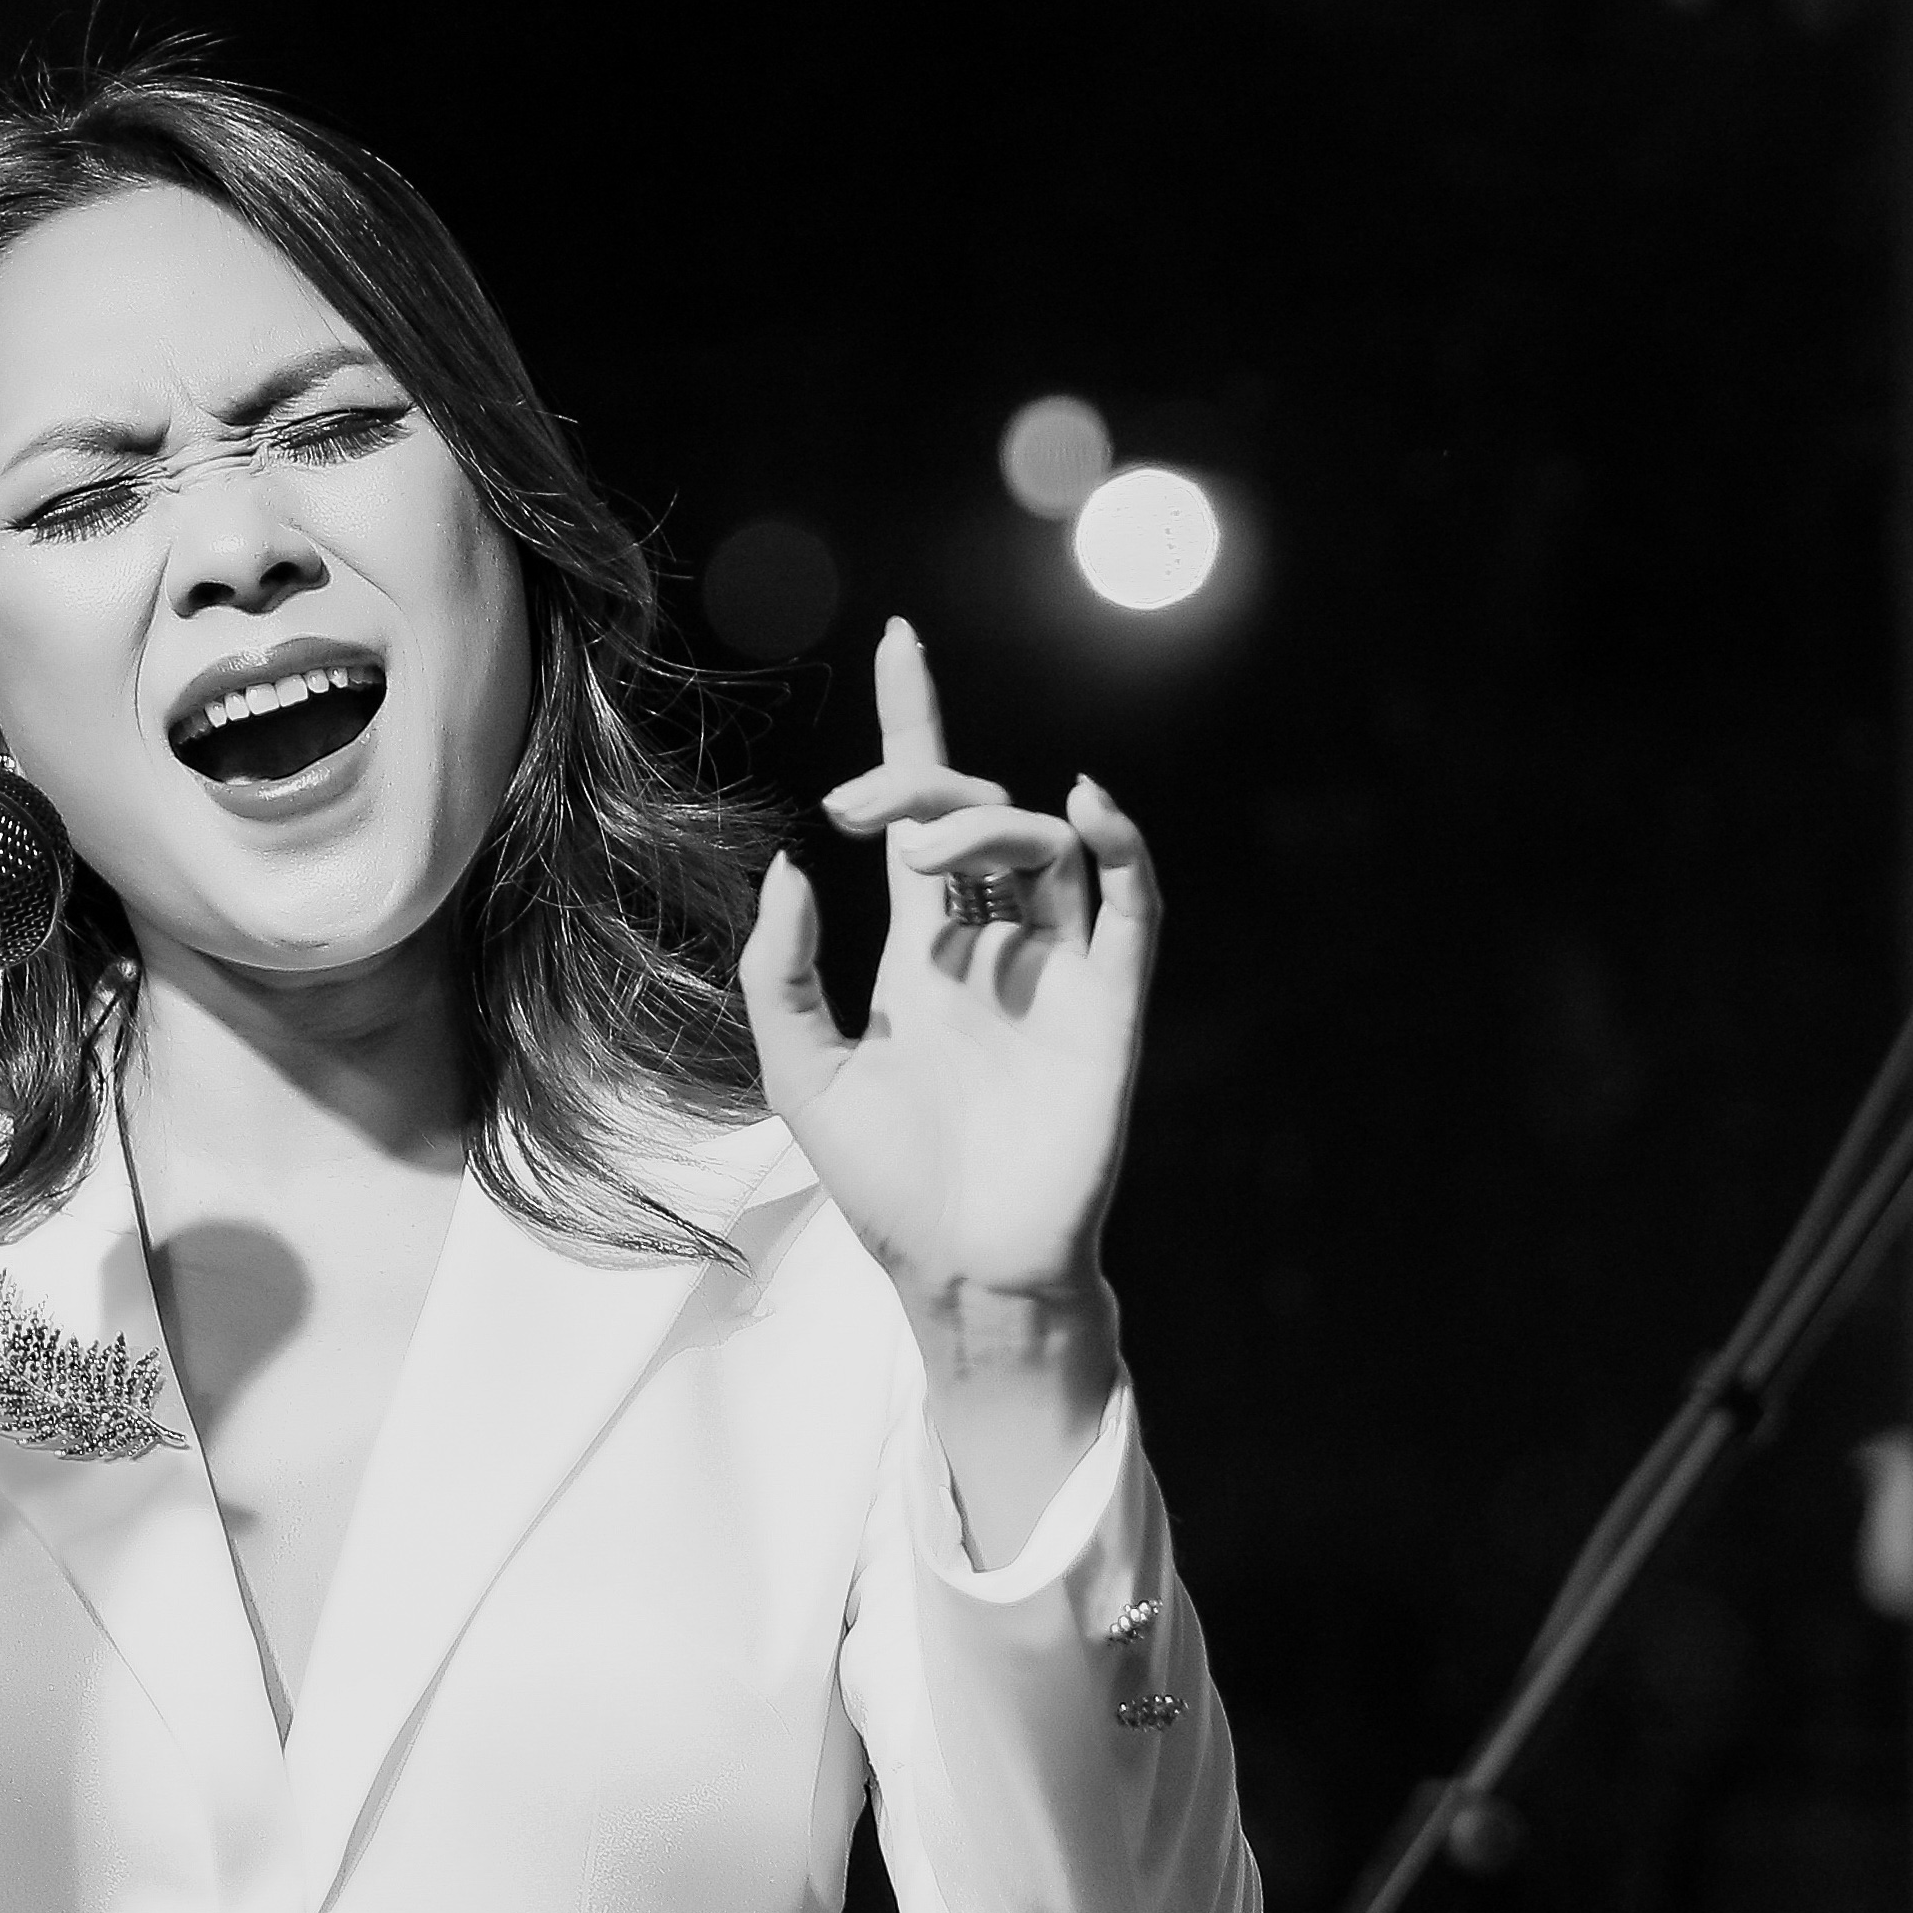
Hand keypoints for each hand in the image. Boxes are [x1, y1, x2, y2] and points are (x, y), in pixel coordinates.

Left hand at [743, 616, 1156, 1450]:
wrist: (960, 1269)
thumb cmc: (885, 1185)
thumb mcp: (802, 1073)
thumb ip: (781, 972)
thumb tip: (792, 865)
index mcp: (922, 954)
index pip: (922, 817)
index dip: (915, 726)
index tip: (899, 642)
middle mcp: (995, 947)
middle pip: (978, 821)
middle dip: (925, 790)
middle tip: (866, 816)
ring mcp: (1057, 972)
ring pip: (1045, 847)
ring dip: (988, 824)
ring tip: (928, 856)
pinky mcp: (1109, 1007)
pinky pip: (1131, 907)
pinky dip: (1120, 847)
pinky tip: (1086, 807)